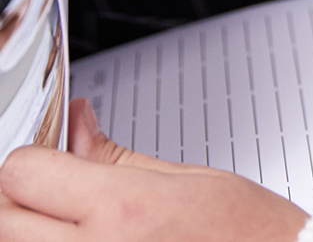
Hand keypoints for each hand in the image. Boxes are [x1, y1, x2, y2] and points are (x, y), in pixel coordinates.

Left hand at [0, 98, 307, 241]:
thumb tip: (74, 124)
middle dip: (23, 195)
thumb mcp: (184, 178)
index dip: (34, 157)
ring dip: (32, 229)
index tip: (52, 158)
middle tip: (56, 189)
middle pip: (5, 218)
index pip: (23, 172)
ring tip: (73, 219)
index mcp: (122, 209)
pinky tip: (89, 237)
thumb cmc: (246, 233)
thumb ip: (113, 155)